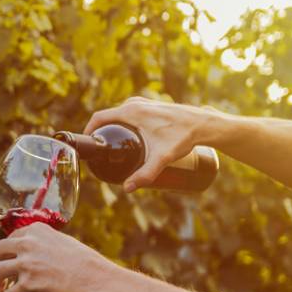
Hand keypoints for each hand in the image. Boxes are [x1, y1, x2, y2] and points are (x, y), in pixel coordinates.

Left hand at [0, 222, 112, 291]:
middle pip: (0, 250)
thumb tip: (31, 252)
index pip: (12, 237)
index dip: (10, 250)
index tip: (11, 257)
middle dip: (0, 261)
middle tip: (5, 271)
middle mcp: (28, 244)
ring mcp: (26, 265)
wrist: (96, 283)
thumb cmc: (85, 264)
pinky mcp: (27, 287)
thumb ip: (44, 243)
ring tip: (2, 287)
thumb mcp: (63, 242)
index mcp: (36, 230)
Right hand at [83, 97, 219, 191]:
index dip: (89, 129)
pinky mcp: (152, 106)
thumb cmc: (183, 137)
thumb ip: (145, 173)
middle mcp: (135, 103)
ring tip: (114, 147)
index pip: (99, 117)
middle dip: (102, 133)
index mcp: (131, 110)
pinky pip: (130, 113)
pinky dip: (124, 123)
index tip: (87, 143)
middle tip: (102, 152)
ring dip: (113, 128)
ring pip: (120, 115)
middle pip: (109, 117)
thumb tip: (128, 188)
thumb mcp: (162, 157)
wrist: (204, 124)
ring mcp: (144, 103)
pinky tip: (128, 136)